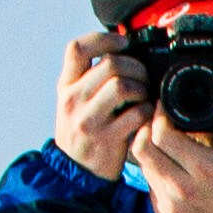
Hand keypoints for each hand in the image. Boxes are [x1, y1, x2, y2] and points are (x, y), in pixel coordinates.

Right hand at [52, 31, 150, 179]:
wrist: (74, 173)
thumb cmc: (81, 132)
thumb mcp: (73, 102)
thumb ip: (89, 79)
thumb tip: (120, 52)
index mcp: (65, 86)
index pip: (77, 48)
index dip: (103, 38)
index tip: (123, 42)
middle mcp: (73, 99)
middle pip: (110, 64)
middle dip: (135, 66)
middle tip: (143, 77)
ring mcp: (89, 119)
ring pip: (123, 86)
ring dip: (142, 88)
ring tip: (143, 97)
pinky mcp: (106, 139)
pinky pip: (135, 114)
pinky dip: (146, 112)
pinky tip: (145, 116)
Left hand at [134, 88, 212, 212]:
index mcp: (204, 168)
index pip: (161, 133)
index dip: (158, 115)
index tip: (164, 107)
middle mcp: (182, 187)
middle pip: (142, 148)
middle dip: (145, 130)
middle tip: (156, 123)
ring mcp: (170, 204)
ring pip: (143, 166)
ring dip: (149, 152)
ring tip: (163, 144)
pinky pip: (149, 186)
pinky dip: (156, 174)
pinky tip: (170, 170)